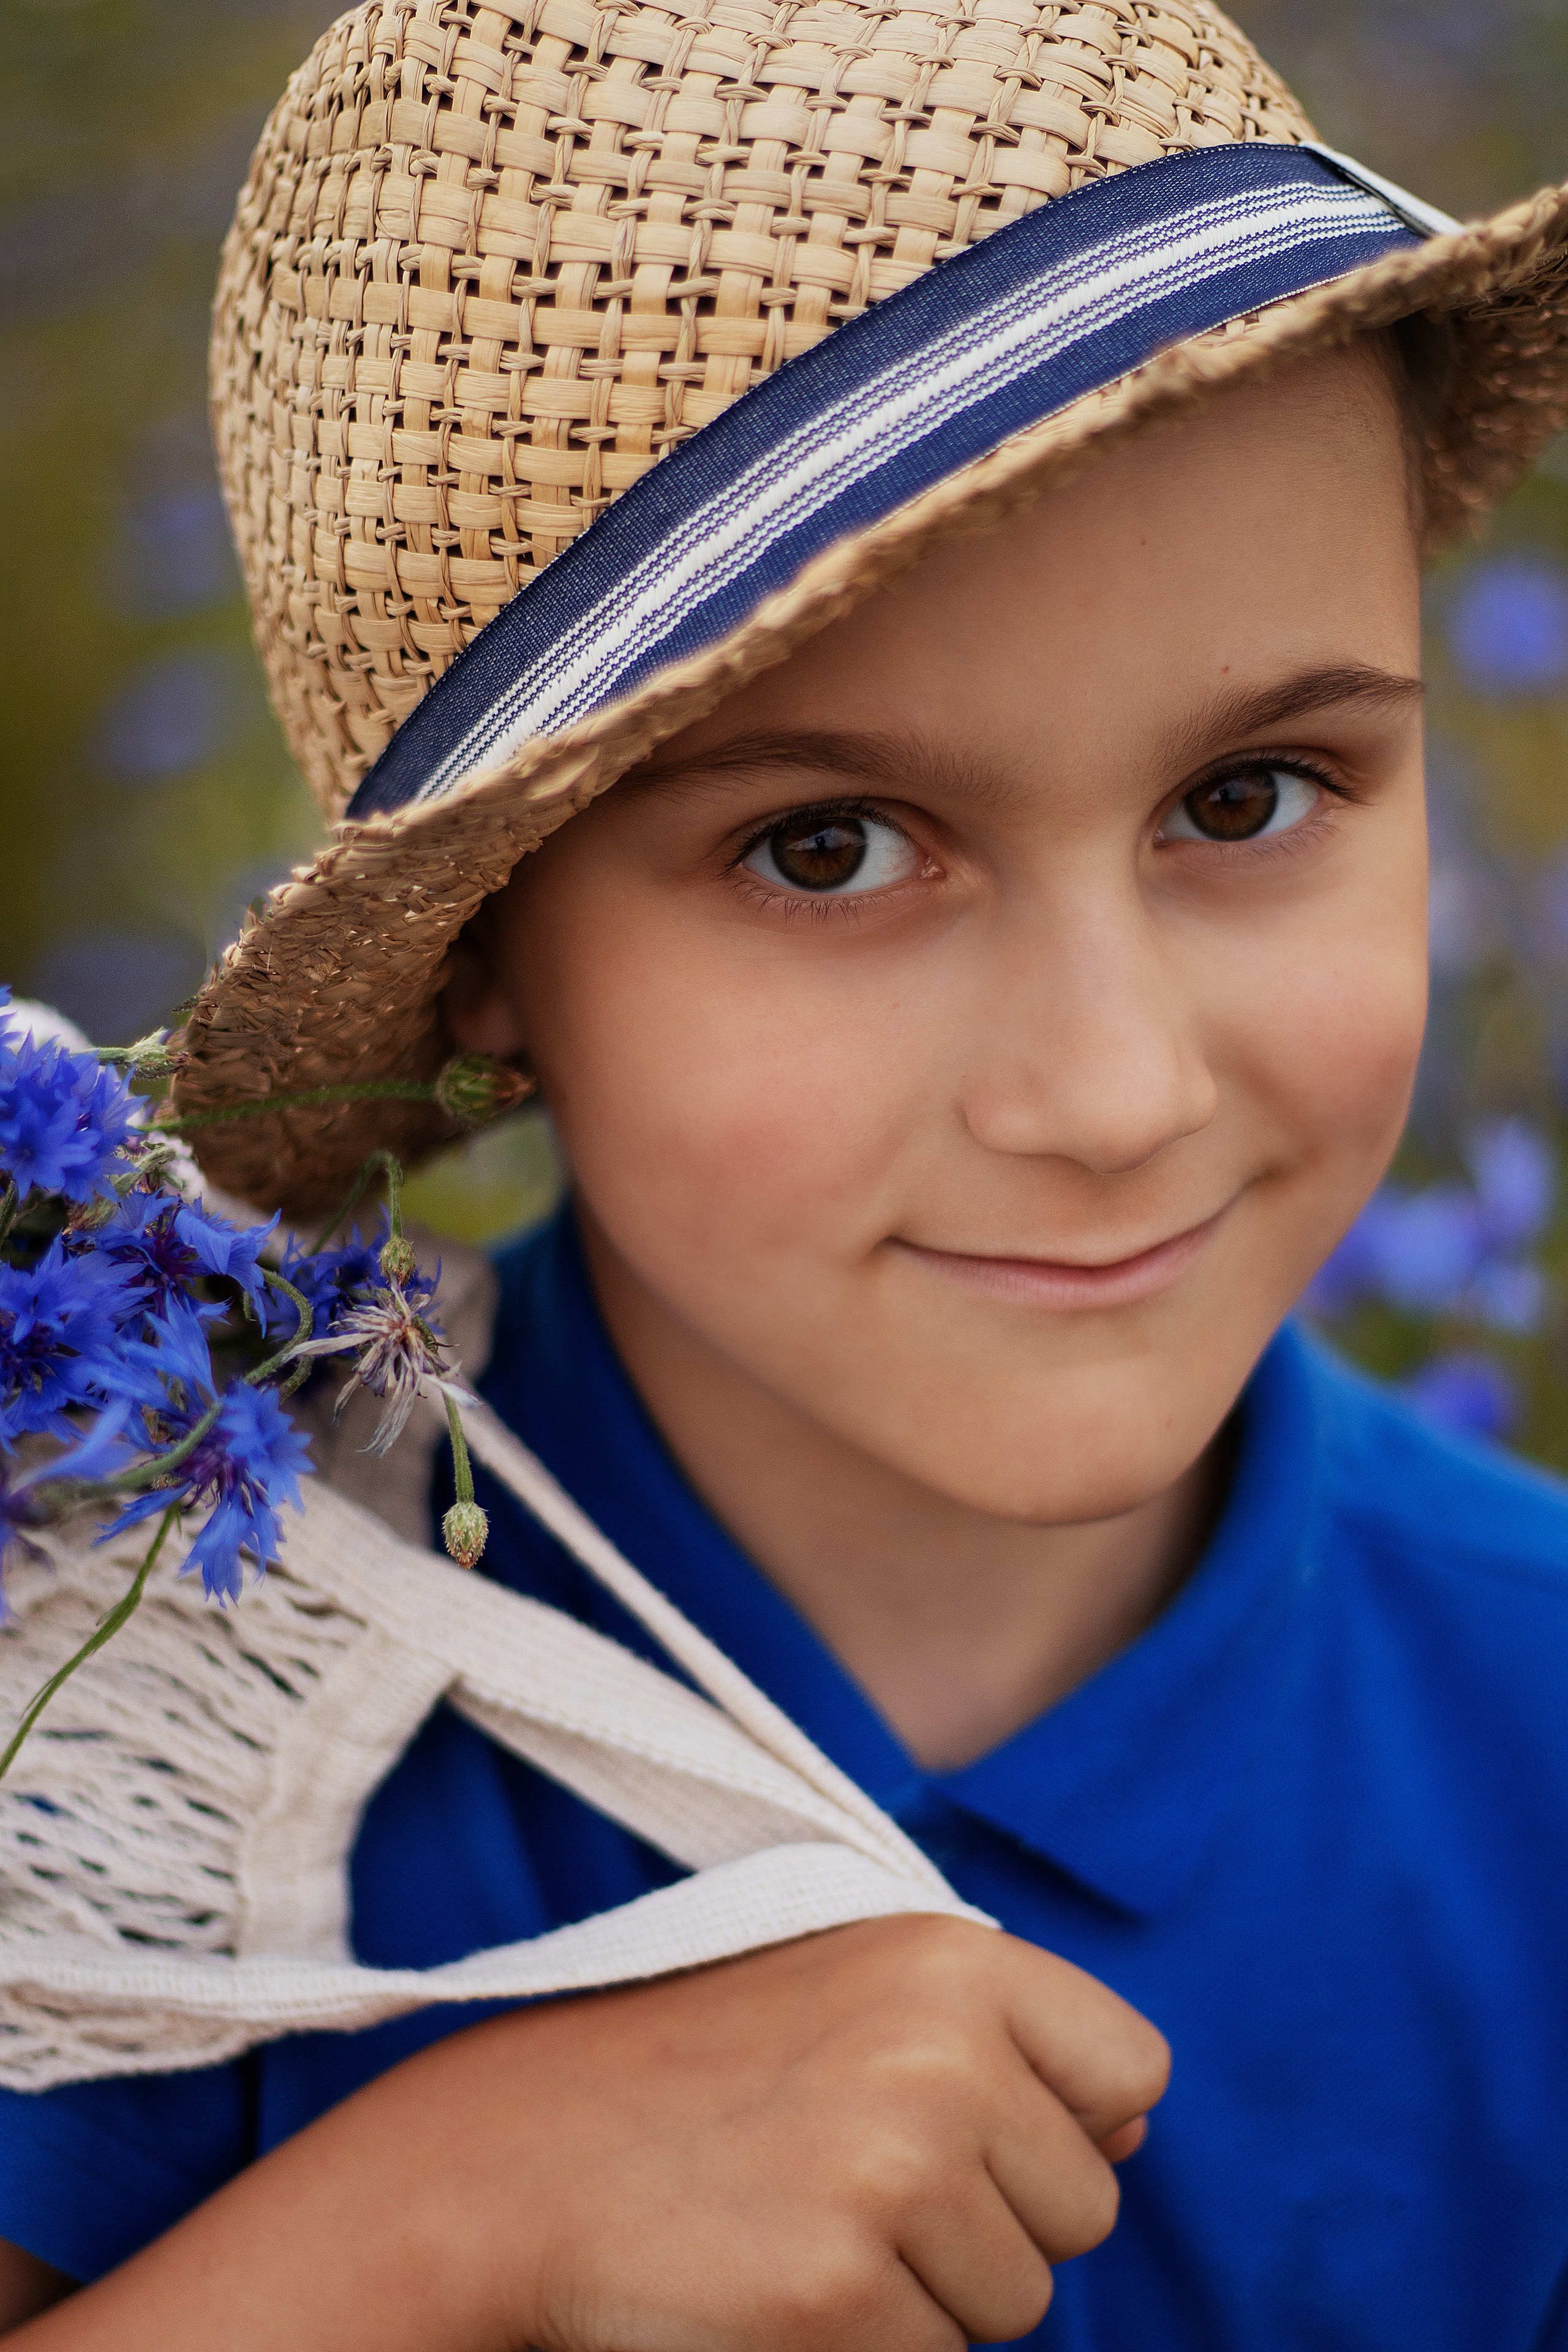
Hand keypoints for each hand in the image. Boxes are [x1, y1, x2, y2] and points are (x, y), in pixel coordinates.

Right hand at [472, 1912, 1168, 2350]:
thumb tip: (1132, 2132)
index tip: (978, 2128)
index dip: (1071, 2122)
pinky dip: (867, 2348)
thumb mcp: (858, 1988)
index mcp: (954, 1959)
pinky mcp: (834, 2292)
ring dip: (933, 2293)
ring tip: (810, 2221)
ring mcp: (889, 2170)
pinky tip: (776, 2278)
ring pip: (1018, 2303)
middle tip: (856, 2179)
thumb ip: (1002, 2042)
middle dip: (994, 2223)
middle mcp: (940, 2051)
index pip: (1132, 2071)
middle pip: (1082, 2210)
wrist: (521, 2158)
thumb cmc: (702, 2070)